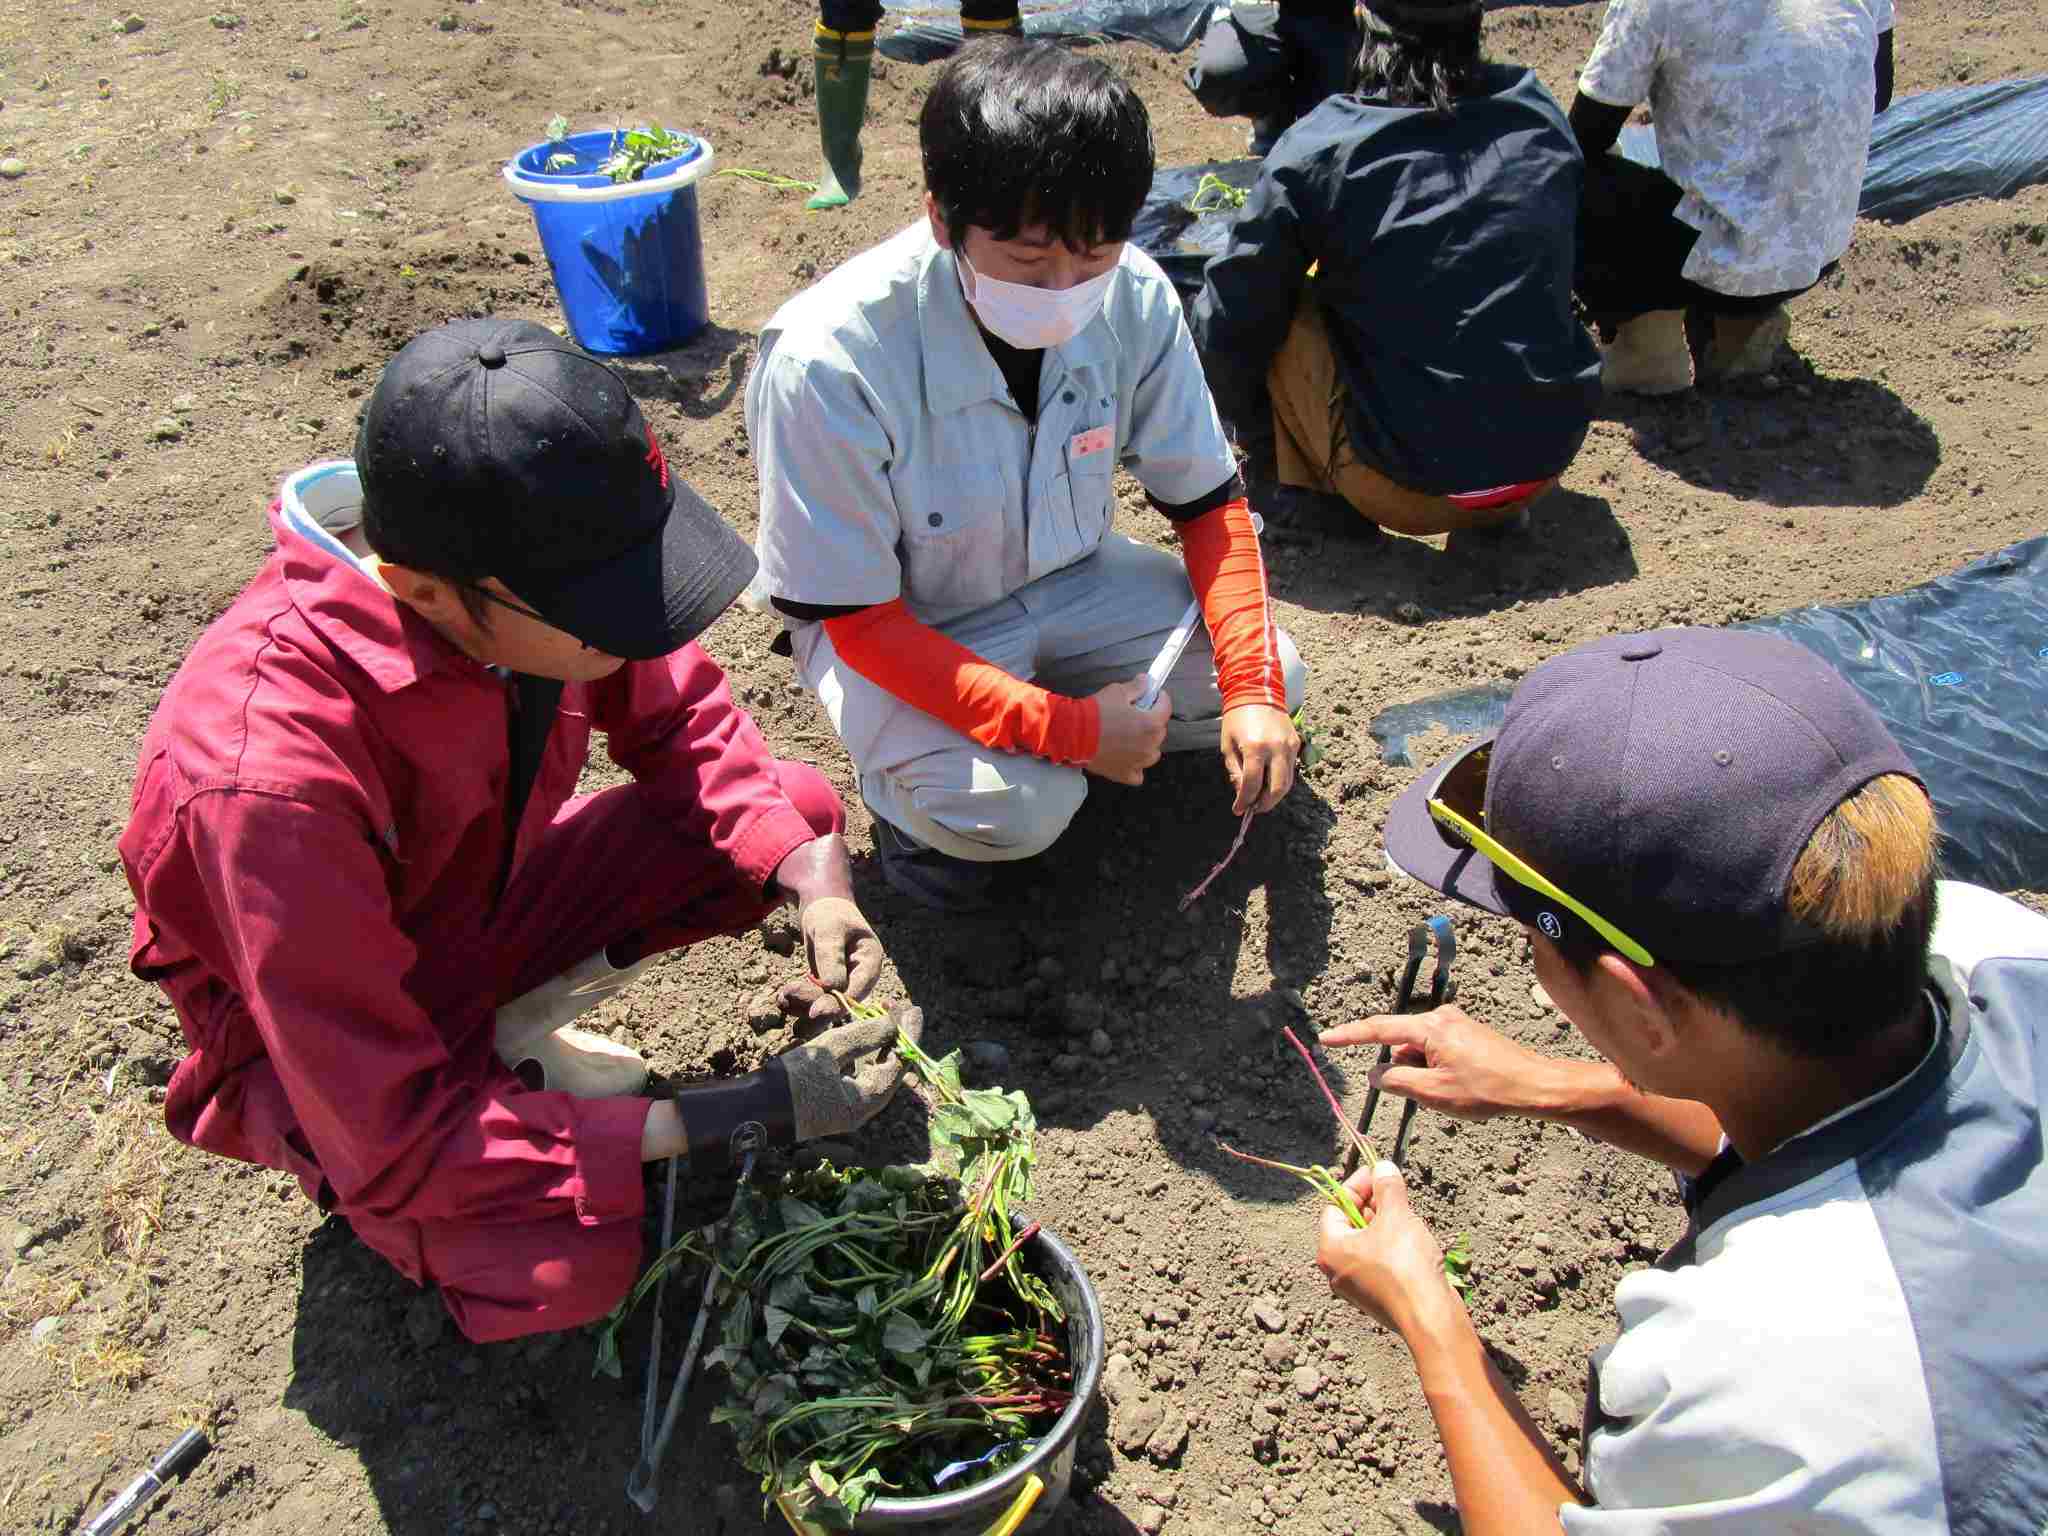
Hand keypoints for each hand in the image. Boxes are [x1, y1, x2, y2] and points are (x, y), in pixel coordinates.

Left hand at [777, 895, 885, 1022]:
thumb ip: (831, 958)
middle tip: (786, 1000)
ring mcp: (843, 985)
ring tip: (781, 999)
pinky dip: (798, 1001)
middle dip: (812, 1004)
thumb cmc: (830, 915)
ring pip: (824, 1005)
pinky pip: (814, 1000)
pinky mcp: (827, 988)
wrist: (823, 910)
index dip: (837, 1005)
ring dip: (802, 1006)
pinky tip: (782, 999)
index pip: (857, 991)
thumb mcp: (830, 930)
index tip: (814, 1013)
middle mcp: (859, 979)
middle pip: (839, 1002)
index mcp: (869, 963)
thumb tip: (832, 989)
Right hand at [782, 1004, 923, 1142]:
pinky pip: (854, 1072)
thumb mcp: (828, 1052)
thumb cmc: (790, 1082)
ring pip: (871, 1069)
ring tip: (882, 1014)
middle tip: (900, 1008)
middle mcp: (859, 1108)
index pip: (898, 1066)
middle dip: (895, 1037)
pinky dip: (859, 1051)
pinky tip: (856, 1030)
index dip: (907, 1036)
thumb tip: (893, 1023)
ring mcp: (844, 1105)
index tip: (913, 1009)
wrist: (752, 1109)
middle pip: (888, 1068)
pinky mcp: (830, 1099)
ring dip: (877, 1042)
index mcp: (864, 1102)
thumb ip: (863, 1036)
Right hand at [1084, 675, 1169, 785]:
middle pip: (1159, 731)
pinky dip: (1135, 766)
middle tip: (1136, 714)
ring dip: (1146, 744)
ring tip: (1132, 737)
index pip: (1166, 707)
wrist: (1073, 734)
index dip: (1160, 698)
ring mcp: (1138, 762)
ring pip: (1152, 753)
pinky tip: (1127, 757)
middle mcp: (1149, 745)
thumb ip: (1136, 687)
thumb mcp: (1117, 692)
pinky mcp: (1125, 774)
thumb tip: (1146, 682)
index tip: (1154, 695)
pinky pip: (1138, 773)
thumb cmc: (1096, 712)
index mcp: (1151, 724)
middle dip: (1151, 721)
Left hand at [1221, 703, 1297, 814]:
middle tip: (1254, 808)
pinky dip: (1281, 780)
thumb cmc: (1237, 719)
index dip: (1245, 801)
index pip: (1252, 784)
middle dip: (1265, 804)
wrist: (1257, 692)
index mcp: (1255, 748)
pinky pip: (1291, 769)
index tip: (1238, 809)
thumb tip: (1242, 794)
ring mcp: (1289, 746)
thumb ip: (1235, 772)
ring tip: (1261, 799)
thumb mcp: (1228, 745)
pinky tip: (1269, 782)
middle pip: (1277, 789)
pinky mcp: (1296, 743)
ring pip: (1288, 782)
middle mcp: (1276, 748)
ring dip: (1275, 795)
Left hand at [1316, 1162, 1460, 1338]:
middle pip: (1351, 1224)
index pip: (1336, 1205)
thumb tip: (1382, 1167)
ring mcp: (1359, 1287)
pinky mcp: (1380, 1298)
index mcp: (1330, 1249)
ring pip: (1369, 1244)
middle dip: (1374, 1204)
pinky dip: (1395, 1247)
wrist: (1430, 1317)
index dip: (1357, 1185)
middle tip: (1394, 1191)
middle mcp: (1338, 1270)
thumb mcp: (1396, 1215)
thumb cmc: (1405, 1265)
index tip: (1378, 1172)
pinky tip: (1415, 1241)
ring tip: (1408, 1214)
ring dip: (1387, 1225)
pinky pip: (1382, 1263)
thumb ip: (1387, 1187)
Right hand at [1320, 1005, 1556, 1122]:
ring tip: (1452, 1094)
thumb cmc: (1486, 1090)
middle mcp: (1441, 1018)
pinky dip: (1436, 1070)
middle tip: (1428, 1095)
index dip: (1349, 1035)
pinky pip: (1437, 1051)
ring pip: (1420, 1051)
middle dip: (1404, 1070)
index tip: (1325, 1038)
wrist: (1534, 1086)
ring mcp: (1456, 1024)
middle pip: (1402, 1044)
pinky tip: (1459, 1087)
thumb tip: (1376, 1073)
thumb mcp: (1433, 1093)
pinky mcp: (1467, 1034)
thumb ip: (1397, 1081)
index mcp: (1430, 1028)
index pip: (1379, 1029)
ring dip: (1422, 1072)